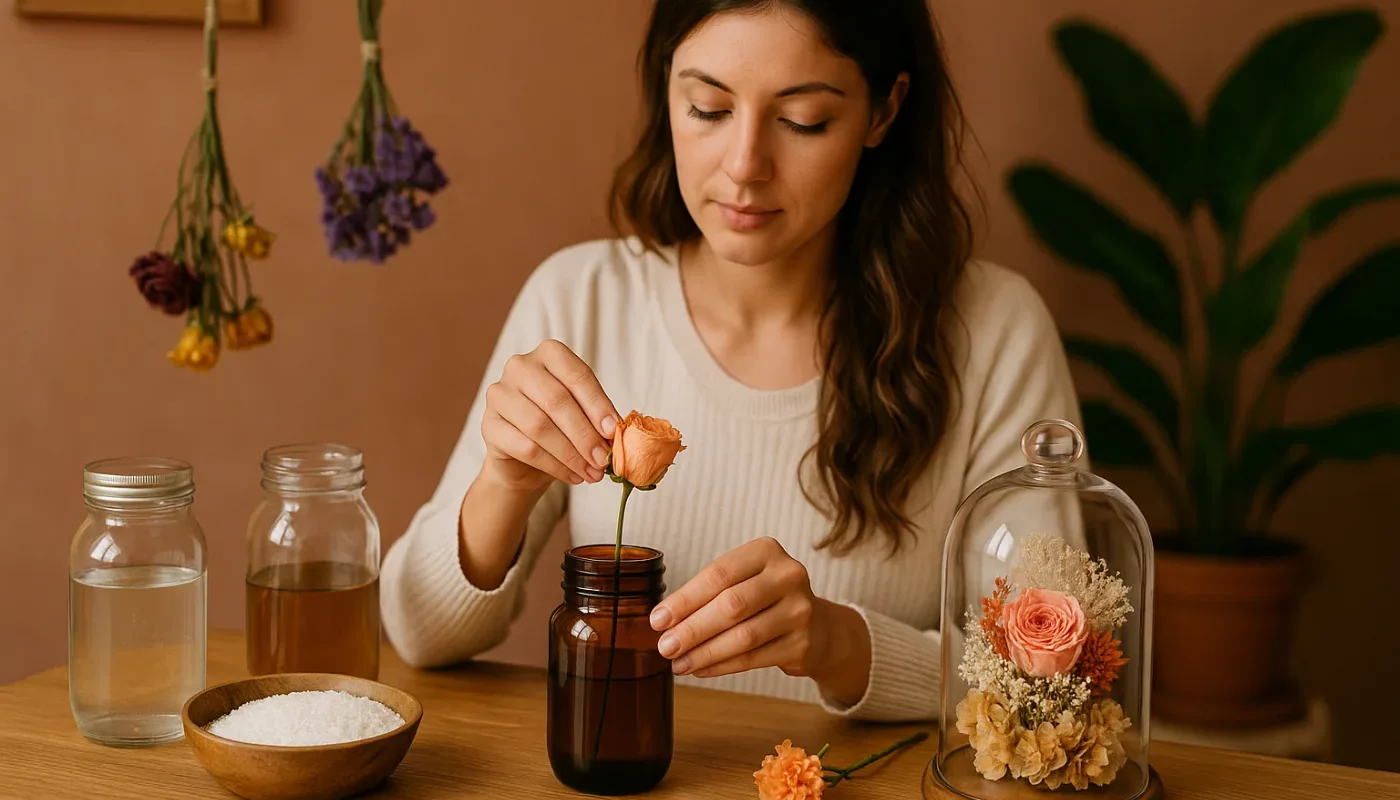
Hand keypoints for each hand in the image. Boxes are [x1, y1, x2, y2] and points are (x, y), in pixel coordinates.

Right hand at [480, 339, 619, 492]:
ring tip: (591, 472)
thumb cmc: (561, 427)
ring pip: (539, 426)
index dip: (598, 405)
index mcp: (549, 353)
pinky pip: (525, 447)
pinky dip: (554, 465)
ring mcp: (499, 394)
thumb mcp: (584, 415)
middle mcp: (520, 366)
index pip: (576, 375)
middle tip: (603, 459)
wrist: (526, 458)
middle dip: (584, 434)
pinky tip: (572, 476)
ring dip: (571, 454)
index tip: (614, 431)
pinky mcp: (489, 425)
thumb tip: (615, 434)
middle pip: (557, 400)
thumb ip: (598, 418)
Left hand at [649, 537, 871, 703]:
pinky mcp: (802, 644)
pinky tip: (701, 669)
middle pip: (731, 605)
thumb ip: (710, 594)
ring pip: (743, 636)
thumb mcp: (744, 580)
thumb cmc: (767, 598)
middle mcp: (788, 576)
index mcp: (767, 551)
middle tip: (665, 646)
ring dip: (705, 653)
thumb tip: (665, 621)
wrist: (818, 626)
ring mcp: (799, 611)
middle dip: (692, 629)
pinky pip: (753, 658)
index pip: (719, 574)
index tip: (658, 619)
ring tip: (679, 663)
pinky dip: (722, 666)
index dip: (685, 599)